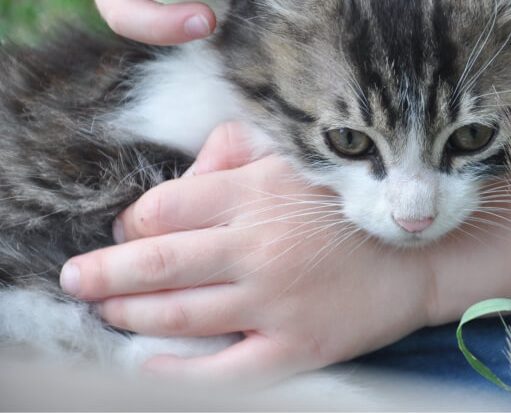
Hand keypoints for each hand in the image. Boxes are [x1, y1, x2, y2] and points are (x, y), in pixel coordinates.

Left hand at [59, 122, 433, 379]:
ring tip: (104, 311)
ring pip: (178, 313)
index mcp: (257, 194)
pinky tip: (146, 362)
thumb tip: (186, 174)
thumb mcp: (299, 157)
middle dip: (103, 273)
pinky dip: (176, 371)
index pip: (164, 209)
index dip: (131, 223)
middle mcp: (259, 247)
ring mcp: (275, 303)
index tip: (127, 233)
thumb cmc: (354, 202)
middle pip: (157, 262)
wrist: (422, 253)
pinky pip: (221, 370)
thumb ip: (236, 152)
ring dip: (128, 313)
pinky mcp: (296, 347)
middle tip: (75, 279)